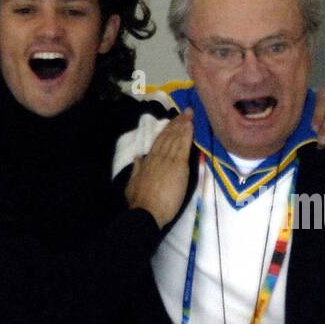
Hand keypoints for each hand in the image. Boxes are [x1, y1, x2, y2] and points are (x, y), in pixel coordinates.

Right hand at [126, 110, 193, 228]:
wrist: (146, 211)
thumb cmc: (140, 202)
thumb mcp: (133, 184)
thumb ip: (137, 169)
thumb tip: (138, 158)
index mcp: (148, 162)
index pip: (159, 143)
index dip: (166, 131)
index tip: (172, 122)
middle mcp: (158, 157)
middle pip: (168, 137)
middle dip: (177, 124)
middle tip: (185, 112)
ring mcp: (168, 160)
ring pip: (176, 138)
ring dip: (183, 125)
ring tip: (189, 114)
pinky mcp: (179, 166)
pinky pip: (183, 146)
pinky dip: (187, 134)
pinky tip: (191, 125)